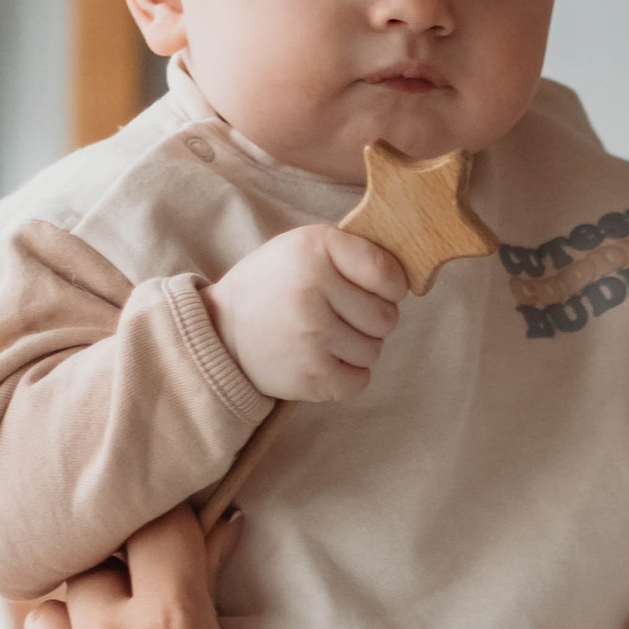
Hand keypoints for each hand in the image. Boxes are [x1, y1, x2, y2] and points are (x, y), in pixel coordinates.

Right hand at [207, 227, 405, 405]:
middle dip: (373, 321)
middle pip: (386, 318)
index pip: (387, 275)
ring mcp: (311, 336)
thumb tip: (407, 278)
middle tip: (343, 317)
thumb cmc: (276, 284)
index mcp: (316, 250)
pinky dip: (348, 375)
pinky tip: (324, 360)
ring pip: (374, 352)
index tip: (377, 291)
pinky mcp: (309, 375)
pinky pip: (359, 381)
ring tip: (326, 337)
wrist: (221, 331)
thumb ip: (354, 252)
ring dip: (358, 349)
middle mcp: (312, 291)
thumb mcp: (305, 247)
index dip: (391, 287)